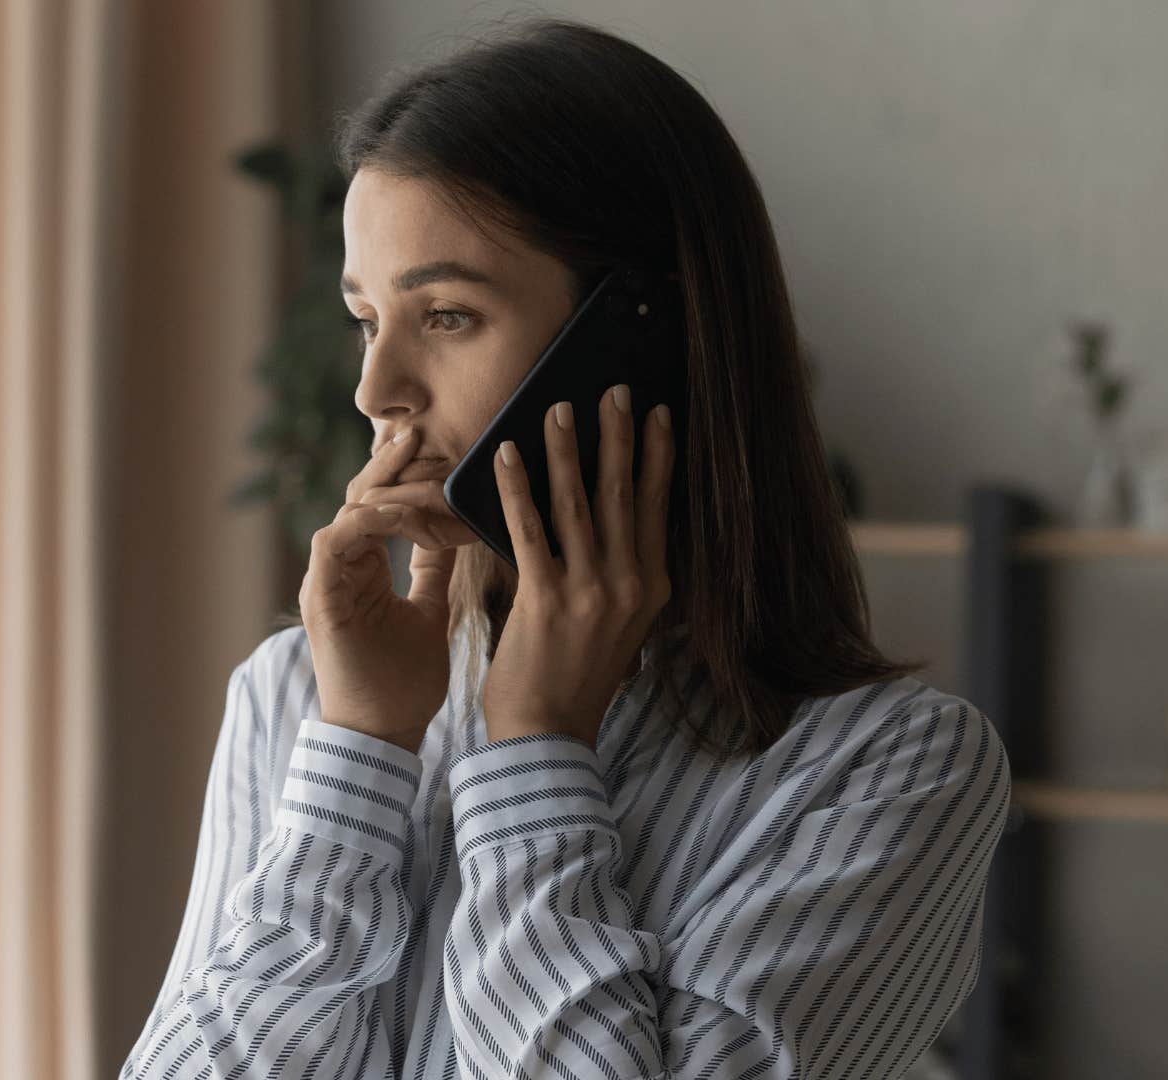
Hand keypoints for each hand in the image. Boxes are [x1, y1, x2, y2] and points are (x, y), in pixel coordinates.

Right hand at [300, 426, 468, 751]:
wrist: (383, 735)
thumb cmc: (405, 683)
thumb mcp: (430, 611)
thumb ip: (432, 570)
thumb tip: (453, 531)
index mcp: (362, 568)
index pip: (379, 505)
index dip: (403, 475)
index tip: (436, 447)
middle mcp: (339, 569)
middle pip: (358, 497)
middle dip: (388, 463)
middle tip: (417, 430)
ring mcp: (325, 581)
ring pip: (346, 511)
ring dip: (382, 487)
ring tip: (416, 463)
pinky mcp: (320, 598)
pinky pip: (334, 541)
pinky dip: (365, 522)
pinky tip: (398, 511)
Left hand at [480, 385, 674, 745]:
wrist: (547, 734)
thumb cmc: (574, 677)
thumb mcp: (618, 625)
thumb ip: (619, 575)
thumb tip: (609, 518)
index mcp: (651, 589)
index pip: (658, 508)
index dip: (659, 457)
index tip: (660, 414)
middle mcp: (629, 586)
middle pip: (624, 494)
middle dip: (620, 436)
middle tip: (615, 390)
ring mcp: (590, 592)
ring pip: (578, 503)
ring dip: (567, 449)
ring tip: (559, 408)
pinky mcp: (545, 599)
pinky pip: (529, 529)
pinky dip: (517, 487)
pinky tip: (506, 454)